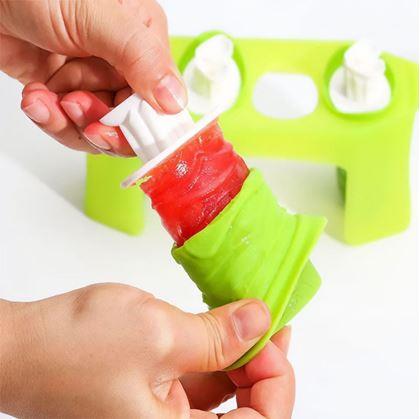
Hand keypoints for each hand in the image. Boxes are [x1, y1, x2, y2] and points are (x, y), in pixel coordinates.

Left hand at [0, 0, 186, 154]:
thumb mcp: (95, 15)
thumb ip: (140, 57)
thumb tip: (176, 100)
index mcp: (145, 41)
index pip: (160, 101)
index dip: (141, 123)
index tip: (115, 128)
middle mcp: (126, 65)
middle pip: (130, 122)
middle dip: (98, 121)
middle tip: (73, 104)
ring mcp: (96, 81)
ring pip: (100, 129)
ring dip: (69, 122)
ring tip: (46, 95)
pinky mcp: (70, 93)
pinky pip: (73, 127)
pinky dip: (52, 119)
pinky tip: (36, 99)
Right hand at [0, 283, 293, 417]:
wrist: (21, 345)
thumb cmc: (72, 347)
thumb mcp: (159, 335)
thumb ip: (218, 334)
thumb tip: (260, 321)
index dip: (276, 378)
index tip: (273, 335)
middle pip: (246, 410)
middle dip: (262, 364)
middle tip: (269, 323)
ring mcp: (162, 416)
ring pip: (224, 393)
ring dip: (241, 353)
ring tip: (249, 316)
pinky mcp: (153, 393)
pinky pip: (200, 380)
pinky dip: (215, 351)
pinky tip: (220, 323)